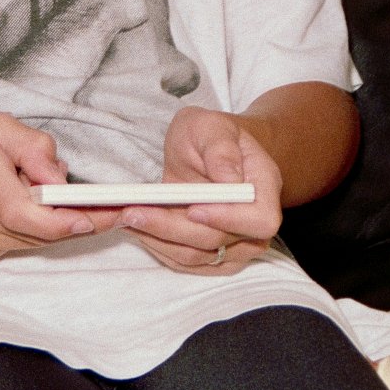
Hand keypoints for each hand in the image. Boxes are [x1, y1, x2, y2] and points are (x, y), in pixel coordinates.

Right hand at [0, 112, 98, 265]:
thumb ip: (33, 148)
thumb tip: (62, 181)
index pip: (27, 212)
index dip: (67, 220)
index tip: (100, 216)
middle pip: (35, 231)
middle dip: (74, 221)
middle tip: (110, 210)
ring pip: (29, 242)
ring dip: (52, 225)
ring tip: (61, 201)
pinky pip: (13, 246)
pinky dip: (29, 230)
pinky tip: (23, 209)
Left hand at [113, 107, 282, 274]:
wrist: (210, 153)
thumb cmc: (213, 136)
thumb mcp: (212, 126)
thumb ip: (220, 149)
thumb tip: (227, 179)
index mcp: (264, 187)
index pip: (261, 221)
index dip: (229, 220)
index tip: (193, 208)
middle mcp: (255, 223)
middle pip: (218, 241)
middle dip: (171, 228)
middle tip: (133, 210)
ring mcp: (236, 245)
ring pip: (196, 256)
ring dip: (157, 239)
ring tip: (125, 216)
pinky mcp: (213, 256)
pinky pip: (185, 263)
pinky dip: (157, 247)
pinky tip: (137, 227)